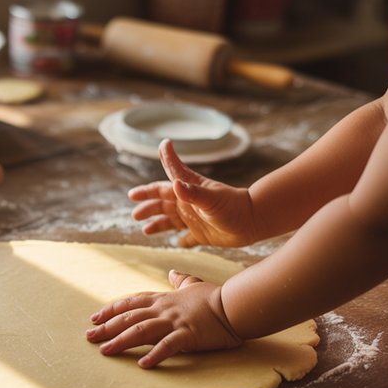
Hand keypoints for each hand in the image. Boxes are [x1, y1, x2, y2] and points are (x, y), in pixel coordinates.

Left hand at [86, 270, 242, 367]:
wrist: (234, 305)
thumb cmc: (214, 297)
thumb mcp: (193, 284)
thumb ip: (180, 280)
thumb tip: (172, 273)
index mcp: (163, 299)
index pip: (131, 303)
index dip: (111, 310)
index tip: (94, 318)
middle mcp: (164, 310)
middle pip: (129, 318)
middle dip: (107, 328)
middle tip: (89, 337)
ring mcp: (175, 322)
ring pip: (141, 330)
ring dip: (121, 341)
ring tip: (105, 351)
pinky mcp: (188, 335)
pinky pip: (168, 345)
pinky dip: (155, 354)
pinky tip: (142, 364)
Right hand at [129, 140, 257, 247]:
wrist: (253, 222)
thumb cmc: (233, 207)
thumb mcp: (211, 199)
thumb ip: (192, 191)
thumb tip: (174, 184)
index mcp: (188, 190)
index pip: (169, 177)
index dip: (164, 163)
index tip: (163, 145)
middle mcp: (188, 203)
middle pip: (162, 201)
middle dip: (147, 204)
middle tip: (134, 210)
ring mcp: (194, 218)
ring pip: (169, 220)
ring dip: (157, 223)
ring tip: (144, 229)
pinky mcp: (202, 234)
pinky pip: (187, 238)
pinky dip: (181, 240)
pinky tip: (176, 243)